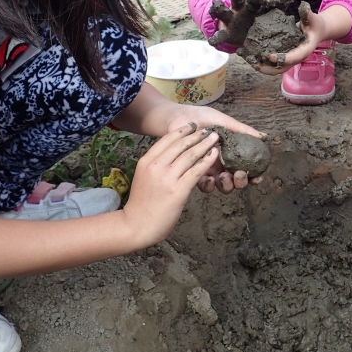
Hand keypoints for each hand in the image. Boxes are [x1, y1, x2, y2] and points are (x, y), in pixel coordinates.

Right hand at [122, 124, 218, 243]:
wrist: (136, 225)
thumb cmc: (142, 204)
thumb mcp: (144, 177)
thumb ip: (156, 165)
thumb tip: (172, 156)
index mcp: (146, 161)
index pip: (166, 140)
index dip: (181, 131)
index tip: (191, 126)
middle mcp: (156, 166)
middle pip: (180, 145)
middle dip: (196, 135)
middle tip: (208, 130)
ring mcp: (167, 178)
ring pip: (190, 155)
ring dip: (205, 144)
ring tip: (215, 138)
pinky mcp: (179, 190)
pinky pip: (196, 171)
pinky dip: (207, 160)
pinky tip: (214, 154)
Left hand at [166, 110, 266, 192]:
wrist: (180, 118)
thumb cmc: (202, 118)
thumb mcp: (224, 122)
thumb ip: (242, 131)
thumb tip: (263, 137)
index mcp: (231, 153)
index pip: (248, 168)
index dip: (255, 176)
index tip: (258, 176)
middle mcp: (222, 164)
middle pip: (236, 181)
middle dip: (241, 182)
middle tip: (239, 174)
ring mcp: (209, 169)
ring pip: (222, 186)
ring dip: (226, 185)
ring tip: (224, 177)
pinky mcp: (194, 173)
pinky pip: (204, 185)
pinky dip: (208, 185)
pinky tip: (209, 178)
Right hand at [209, 0, 292, 47]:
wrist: (242, 32)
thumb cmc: (258, 19)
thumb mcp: (268, 12)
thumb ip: (277, 4)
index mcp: (252, 3)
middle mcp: (239, 9)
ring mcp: (230, 20)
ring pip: (223, 11)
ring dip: (219, 8)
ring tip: (217, 5)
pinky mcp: (225, 33)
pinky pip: (219, 35)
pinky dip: (216, 38)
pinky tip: (213, 41)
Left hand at [254, 3, 350, 75]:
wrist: (316, 30)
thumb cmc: (314, 24)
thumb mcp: (313, 18)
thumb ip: (307, 14)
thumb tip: (303, 6)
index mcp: (304, 50)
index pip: (293, 57)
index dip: (282, 58)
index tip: (269, 56)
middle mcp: (296, 58)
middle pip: (281, 68)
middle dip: (266, 68)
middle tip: (253, 62)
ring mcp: (289, 59)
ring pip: (275, 68)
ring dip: (261, 66)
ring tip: (248, 60)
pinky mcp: (283, 57)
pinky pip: (272, 63)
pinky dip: (261, 62)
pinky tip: (250, 56)